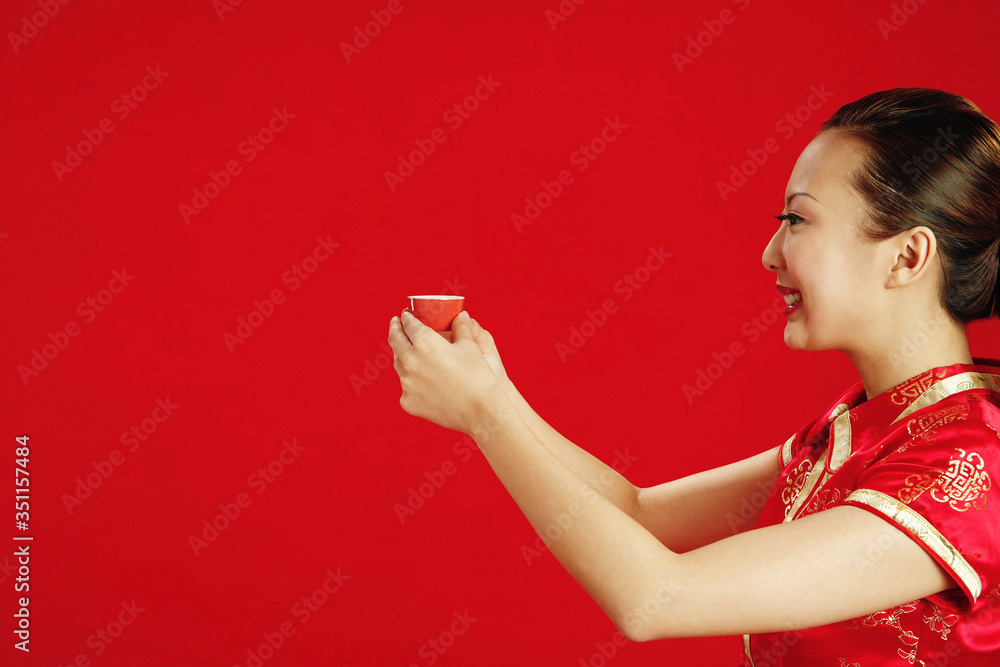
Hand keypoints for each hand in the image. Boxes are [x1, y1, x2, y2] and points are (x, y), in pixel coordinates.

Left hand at [388, 310, 504, 433]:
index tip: (405, 315)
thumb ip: (461, 327)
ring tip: (407, 351)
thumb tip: (460, 315)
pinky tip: (421, 382)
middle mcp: (410, 360)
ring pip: (399, 364)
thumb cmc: (477, 375)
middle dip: (395, 329)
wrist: (479, 410)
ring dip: (402, 355)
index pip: (408, 324)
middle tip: (396, 324)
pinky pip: (406, 387)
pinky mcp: (408, 401)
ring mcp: (406, 383)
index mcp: (424, 341)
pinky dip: (412, 382)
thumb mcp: (470, 346)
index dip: (406, 317)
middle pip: (395, 340)